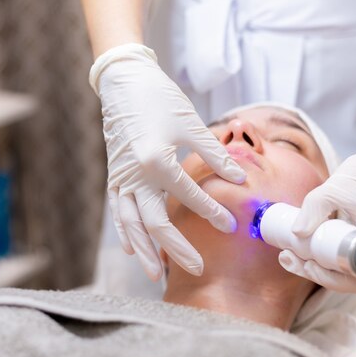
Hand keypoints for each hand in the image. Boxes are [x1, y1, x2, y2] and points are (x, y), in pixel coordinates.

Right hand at [90, 43, 245, 280]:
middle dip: (176, 248)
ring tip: (157, 274)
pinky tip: (133, 249)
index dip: (212, 212)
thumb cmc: (160, 99)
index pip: (188, 196)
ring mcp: (122, 178)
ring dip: (145, 250)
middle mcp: (136, 175)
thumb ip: (215, 154)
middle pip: (155, 222)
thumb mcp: (191, 124)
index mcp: (157, 160)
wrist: (124, 82)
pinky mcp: (114, 177)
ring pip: (131, 224)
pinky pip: (118, 211)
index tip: (231, 226)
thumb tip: (240, 178)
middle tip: (198, 268)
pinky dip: (125, 232)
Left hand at [283, 120, 355, 291]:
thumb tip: (296, 233)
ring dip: (317, 267)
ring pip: (347, 272)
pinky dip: (324, 257)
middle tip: (288, 258)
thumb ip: (314, 209)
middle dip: (317, 273)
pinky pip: (346, 260)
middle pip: (350, 279)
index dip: (332, 276)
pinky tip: (300, 250)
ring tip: (288, 256)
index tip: (310, 263)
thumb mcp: (336, 187)